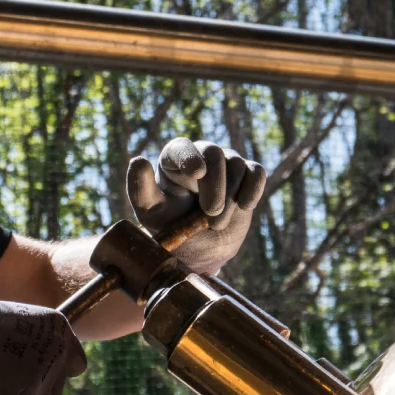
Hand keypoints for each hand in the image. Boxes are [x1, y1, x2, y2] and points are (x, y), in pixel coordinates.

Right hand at [0, 289, 86, 394]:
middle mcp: (58, 348)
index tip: (32, 380)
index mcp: (57, 326)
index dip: (53, 376)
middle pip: (54, 391)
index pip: (76, 365)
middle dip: (29, 393)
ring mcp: (44, 373)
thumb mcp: (11, 326)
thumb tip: (42, 374)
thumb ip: (35, 346)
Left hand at [127, 137, 265, 273]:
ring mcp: (225, 164)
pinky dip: (253, 189)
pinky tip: (245, 206)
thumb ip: (140, 189)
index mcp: (174, 159)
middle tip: (210, 217)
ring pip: (237, 165)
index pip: (182, 147)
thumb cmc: (170, 226)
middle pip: (215, 154)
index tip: (197, 173)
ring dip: (231, 199)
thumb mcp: (151, 213)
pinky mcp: (246, 176)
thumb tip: (138, 160)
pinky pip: (257, 172)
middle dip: (216, 187)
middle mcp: (200, 155)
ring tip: (217, 224)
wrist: (198, 248)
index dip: (190, 157)